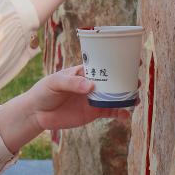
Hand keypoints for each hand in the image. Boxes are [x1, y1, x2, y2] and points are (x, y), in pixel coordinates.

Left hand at [0, 65, 130, 153]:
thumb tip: (91, 87)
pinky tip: (127, 115)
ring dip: (127, 96)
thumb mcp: (55, 83)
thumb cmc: (44, 92)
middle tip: (137, 81)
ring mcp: (93, 98)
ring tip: (136, 98)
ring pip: (114, 96)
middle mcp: (91, 84)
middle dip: (127, 79)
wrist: (37, 113)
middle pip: (113, 80)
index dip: (117, 61)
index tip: (132, 59)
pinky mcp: (93, 113)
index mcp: (83, 72)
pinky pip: (110, 112)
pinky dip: (120, 114)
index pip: (103, 64)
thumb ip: (72, 84)